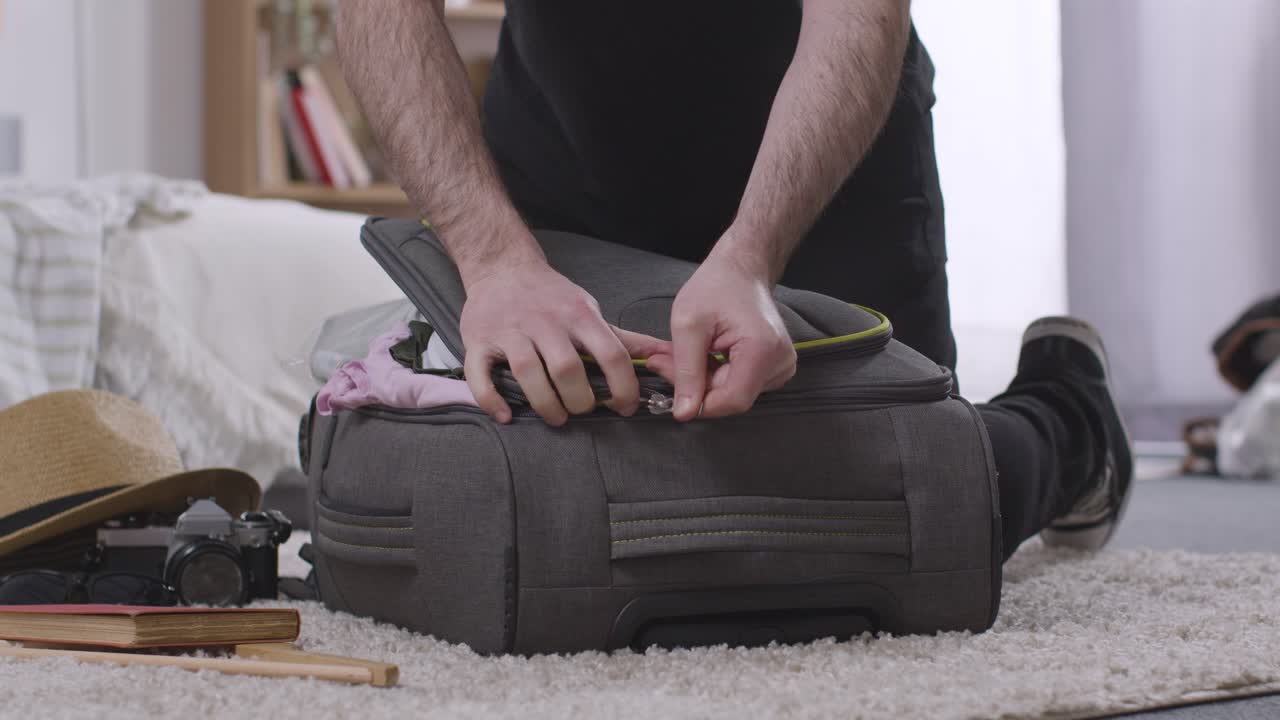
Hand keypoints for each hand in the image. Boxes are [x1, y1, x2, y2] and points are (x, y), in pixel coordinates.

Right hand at [460, 258, 665, 425]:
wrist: (501, 266)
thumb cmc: (550, 296)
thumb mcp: (588, 309)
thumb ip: (623, 337)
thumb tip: (663, 354)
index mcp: (579, 315)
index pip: (611, 354)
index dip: (623, 387)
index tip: (625, 407)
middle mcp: (546, 322)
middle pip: (568, 369)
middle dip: (580, 400)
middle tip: (582, 410)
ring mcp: (510, 331)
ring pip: (528, 373)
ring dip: (545, 404)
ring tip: (556, 416)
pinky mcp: (479, 341)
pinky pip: (481, 376)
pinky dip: (492, 400)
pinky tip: (506, 415)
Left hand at [645, 253, 796, 420]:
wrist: (740, 270)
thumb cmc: (716, 286)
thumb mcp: (688, 325)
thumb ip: (686, 372)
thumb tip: (684, 413)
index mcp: (763, 349)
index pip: (731, 400)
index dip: (698, 401)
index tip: (671, 385)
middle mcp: (781, 362)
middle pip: (731, 397)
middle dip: (695, 385)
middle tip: (665, 360)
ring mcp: (782, 366)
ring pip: (733, 393)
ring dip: (704, 380)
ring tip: (687, 352)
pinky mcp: (776, 367)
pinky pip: (741, 385)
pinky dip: (717, 375)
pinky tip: (706, 354)